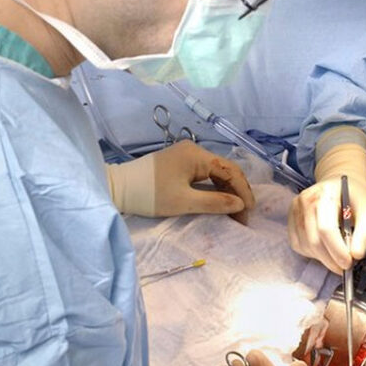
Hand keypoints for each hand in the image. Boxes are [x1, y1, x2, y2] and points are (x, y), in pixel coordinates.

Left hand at [107, 141, 254, 220]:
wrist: (116, 189)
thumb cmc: (149, 195)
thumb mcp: (183, 202)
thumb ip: (215, 202)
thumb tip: (240, 204)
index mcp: (197, 155)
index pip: (230, 170)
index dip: (243, 191)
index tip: (249, 211)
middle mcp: (195, 150)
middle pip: (225, 170)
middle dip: (237, 192)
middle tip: (244, 215)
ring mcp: (187, 155)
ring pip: (216, 173)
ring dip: (227, 191)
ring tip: (235, 211)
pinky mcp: (180, 163)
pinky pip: (205, 174)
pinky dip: (215, 188)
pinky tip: (220, 201)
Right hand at [288, 175, 365, 273]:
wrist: (339, 184)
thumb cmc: (356, 197)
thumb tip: (357, 255)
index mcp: (326, 194)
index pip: (326, 228)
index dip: (337, 250)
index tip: (349, 263)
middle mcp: (306, 201)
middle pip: (314, 241)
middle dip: (331, 259)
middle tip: (345, 265)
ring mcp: (295, 210)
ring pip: (305, 246)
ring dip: (323, 258)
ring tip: (338, 254)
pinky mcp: (291, 219)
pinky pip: (298, 245)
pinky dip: (313, 253)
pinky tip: (325, 248)